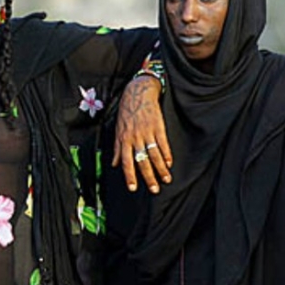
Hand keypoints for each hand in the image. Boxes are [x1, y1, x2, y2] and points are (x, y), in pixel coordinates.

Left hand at [112, 76, 171, 193]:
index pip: (126, 162)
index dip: (129, 176)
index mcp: (124, 140)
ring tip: (166, 179)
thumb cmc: (126, 114)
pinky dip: (167, 154)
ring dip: (161, 169)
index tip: (133, 188)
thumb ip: (117, 149)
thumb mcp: (118, 131)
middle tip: (155, 189)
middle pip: (142, 161)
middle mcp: (135, 138)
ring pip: (154, 155)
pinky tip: (169, 163)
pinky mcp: (158, 127)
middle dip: (149, 177)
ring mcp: (147, 132)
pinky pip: (163, 143)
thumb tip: (115, 164)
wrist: (138, 94)